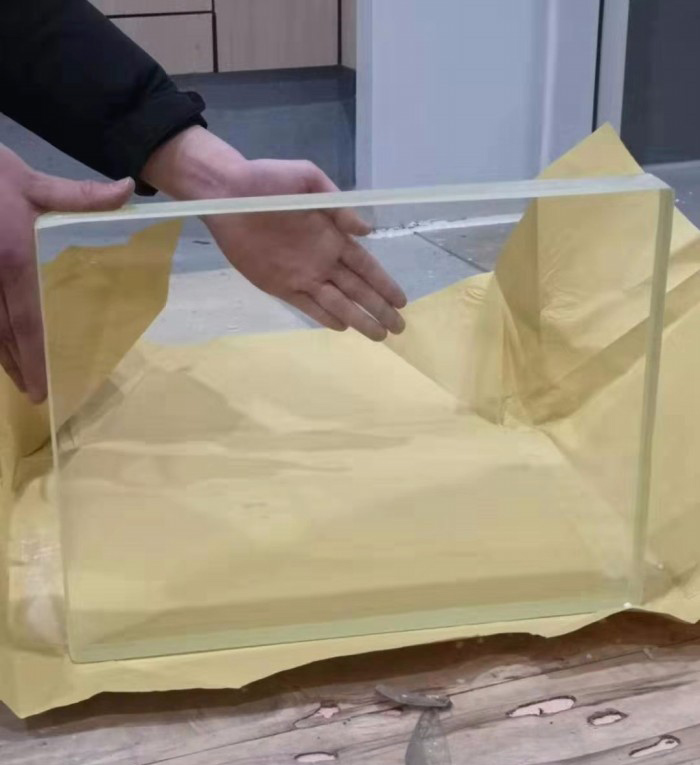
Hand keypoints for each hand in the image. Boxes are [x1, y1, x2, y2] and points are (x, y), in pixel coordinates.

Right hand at [0, 146, 132, 401]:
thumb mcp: (34, 181)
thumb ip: (81, 196)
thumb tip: (127, 189)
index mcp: (13, 259)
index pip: (25, 321)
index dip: (33, 358)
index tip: (41, 386)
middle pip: (0, 334)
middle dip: (16, 366)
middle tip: (32, 392)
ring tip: (15, 376)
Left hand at [142, 128, 406, 340]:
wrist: (225, 193)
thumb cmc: (266, 181)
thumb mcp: (308, 179)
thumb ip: (337, 205)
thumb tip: (366, 231)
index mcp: (331, 235)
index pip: (366, 266)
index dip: (384, 284)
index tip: (401, 300)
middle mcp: (322, 260)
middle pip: (358, 290)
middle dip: (379, 309)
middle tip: (399, 328)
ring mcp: (301, 275)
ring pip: (337, 303)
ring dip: (358, 319)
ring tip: (379, 335)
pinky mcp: (278, 285)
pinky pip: (307, 305)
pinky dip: (324, 317)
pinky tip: (343, 327)